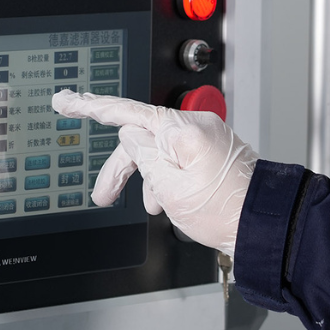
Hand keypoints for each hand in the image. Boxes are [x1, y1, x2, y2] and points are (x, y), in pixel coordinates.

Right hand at [52, 90, 257, 255]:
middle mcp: (195, 128)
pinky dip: (166, 178)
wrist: (264, 227)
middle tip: (103, 194)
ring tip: (151, 206)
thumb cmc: (225, 211)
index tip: (66, 102)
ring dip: (147, 178)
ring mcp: (205, 139)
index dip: (90, 108)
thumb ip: (143, 155)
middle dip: (122, 168)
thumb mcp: (169, 187)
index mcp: (182, 130)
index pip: (125, 112)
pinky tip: (168, 201)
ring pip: (158, 152)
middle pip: (140, 139)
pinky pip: (177, 158)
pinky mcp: (211, 152)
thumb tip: (130, 135)